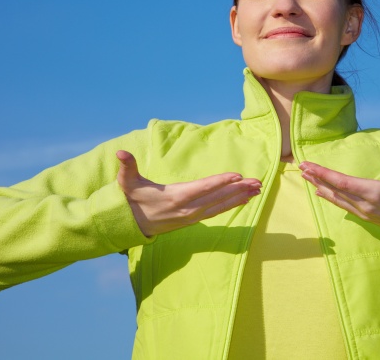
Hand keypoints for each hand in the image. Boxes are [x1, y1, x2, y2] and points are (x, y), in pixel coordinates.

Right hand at [116, 150, 261, 236]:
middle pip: (218, 197)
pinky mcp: (194, 219)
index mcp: (176, 196)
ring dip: (240, 197)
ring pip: (221, 205)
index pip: (203, 187)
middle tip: (258, 182)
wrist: (131, 225)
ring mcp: (193, 215)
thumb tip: (120, 153)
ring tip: (258, 190)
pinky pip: (217, 211)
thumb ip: (127, 166)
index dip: (221, 181)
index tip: (238, 176)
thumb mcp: (127, 182)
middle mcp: (188, 208)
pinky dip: (232, 205)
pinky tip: (245, 200)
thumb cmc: (132, 199)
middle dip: (239, 189)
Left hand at [299, 147, 379, 228]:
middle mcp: (367, 204)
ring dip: (321, 186)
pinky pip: (343, 205)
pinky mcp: (367, 217)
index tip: (309, 165)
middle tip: (301, 166)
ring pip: (338, 198)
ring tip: (306, 177)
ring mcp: (366, 212)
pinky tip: (321, 192)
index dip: (324, 174)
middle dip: (317, 177)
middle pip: (336, 189)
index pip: (344, 182)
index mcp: (376, 192)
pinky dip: (330, 197)